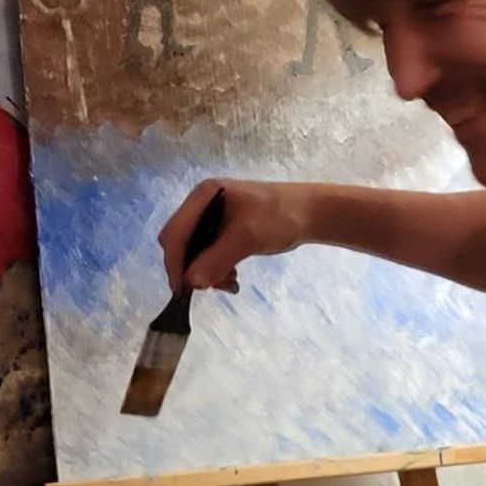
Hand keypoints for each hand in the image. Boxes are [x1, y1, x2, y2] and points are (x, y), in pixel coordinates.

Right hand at [159, 178, 311, 292]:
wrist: (310, 213)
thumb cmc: (280, 216)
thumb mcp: (248, 236)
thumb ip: (217, 258)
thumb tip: (191, 283)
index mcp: (203, 195)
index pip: (174, 232)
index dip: (174, 262)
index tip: (183, 289)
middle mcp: (203, 204)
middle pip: (181, 243)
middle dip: (191, 268)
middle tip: (211, 287)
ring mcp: (212, 217)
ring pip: (194, 253)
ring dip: (205, 272)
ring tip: (229, 282)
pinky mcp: (223, 230)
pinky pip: (208, 255)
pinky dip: (215, 269)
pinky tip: (232, 278)